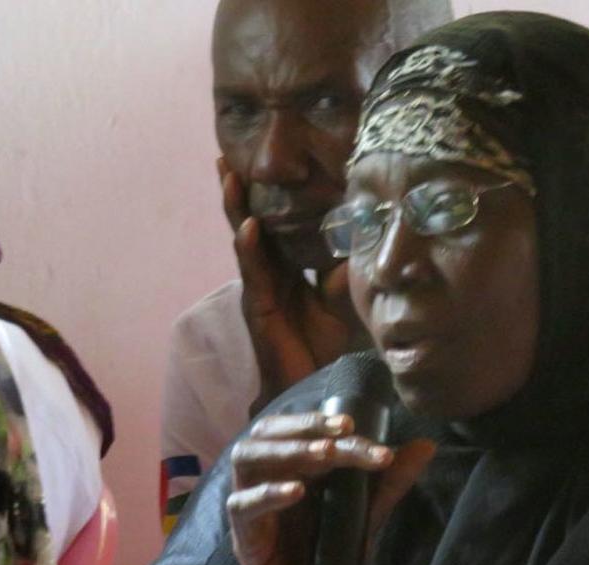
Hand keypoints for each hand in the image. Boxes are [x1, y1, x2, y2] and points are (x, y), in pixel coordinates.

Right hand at [216, 158, 360, 415]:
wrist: (311, 386)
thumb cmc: (324, 344)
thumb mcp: (341, 299)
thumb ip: (343, 270)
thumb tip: (361, 235)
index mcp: (286, 267)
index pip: (274, 222)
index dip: (266, 194)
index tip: (259, 159)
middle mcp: (268, 272)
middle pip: (250, 222)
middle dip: (239, 190)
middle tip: (227, 154)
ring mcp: (259, 288)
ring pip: (244, 240)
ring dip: (236, 208)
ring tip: (229, 175)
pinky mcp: (258, 308)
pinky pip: (254, 273)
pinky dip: (251, 249)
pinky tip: (248, 227)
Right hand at [219, 412, 435, 564]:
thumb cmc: (332, 560)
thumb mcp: (366, 517)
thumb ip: (389, 482)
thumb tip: (426, 444)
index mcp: (293, 466)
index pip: (303, 432)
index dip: (325, 422)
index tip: (356, 426)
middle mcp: (268, 477)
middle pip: (269, 432)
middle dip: (305, 425)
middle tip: (341, 429)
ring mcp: (252, 505)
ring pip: (247, 458)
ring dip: (286, 450)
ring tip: (323, 454)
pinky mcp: (244, 537)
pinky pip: (242, 506)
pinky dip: (267, 494)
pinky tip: (296, 491)